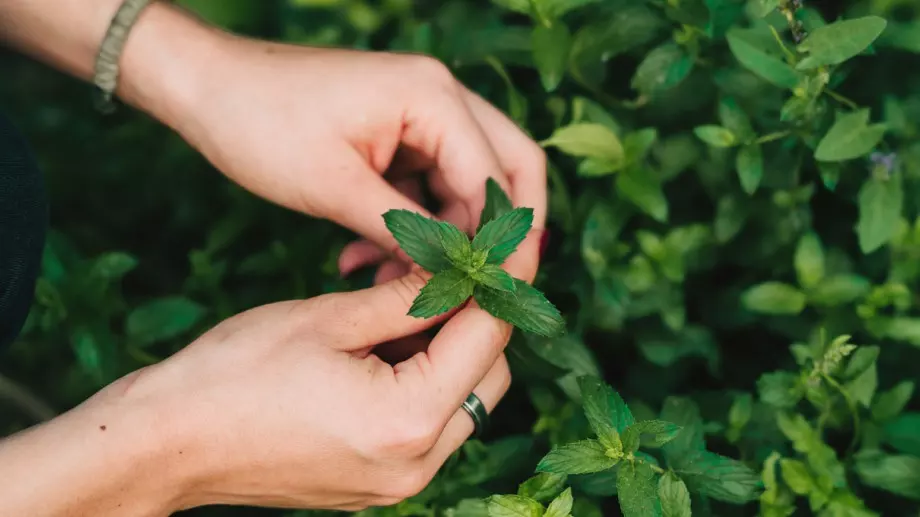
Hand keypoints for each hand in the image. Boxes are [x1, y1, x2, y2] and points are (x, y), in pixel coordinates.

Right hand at [1, 273, 511, 514]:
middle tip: (442, 276)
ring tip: (400, 311)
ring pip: (462, 404)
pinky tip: (381, 350)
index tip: (498, 248)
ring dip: (448, 354)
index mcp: (408, 420)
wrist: (168, 442)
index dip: (497, 286)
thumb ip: (409, 297)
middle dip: (474, 323)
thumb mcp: (328, 318)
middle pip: (488, 378)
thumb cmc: (234, 373)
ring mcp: (398, 483)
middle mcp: (416, 464)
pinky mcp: (378, 485)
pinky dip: (421, 385)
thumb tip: (460, 269)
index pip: (487, 340)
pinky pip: (428, 428)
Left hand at [151, 29, 547, 283]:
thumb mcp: (335, 187)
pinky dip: (411, 225)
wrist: (206, 87)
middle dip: (496, 235)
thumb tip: (455, 277)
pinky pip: (427, 186)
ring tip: (392, 281)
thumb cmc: (261, 124)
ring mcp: (421, 114)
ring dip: (443, 237)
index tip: (493, 296)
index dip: (501, 243)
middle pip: (506, 170)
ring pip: (465, 185)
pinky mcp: (398, 134)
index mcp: (433, 97)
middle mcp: (440, 97)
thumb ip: (406, 232)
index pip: (497, 178)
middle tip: (481, 290)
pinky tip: (368, 259)